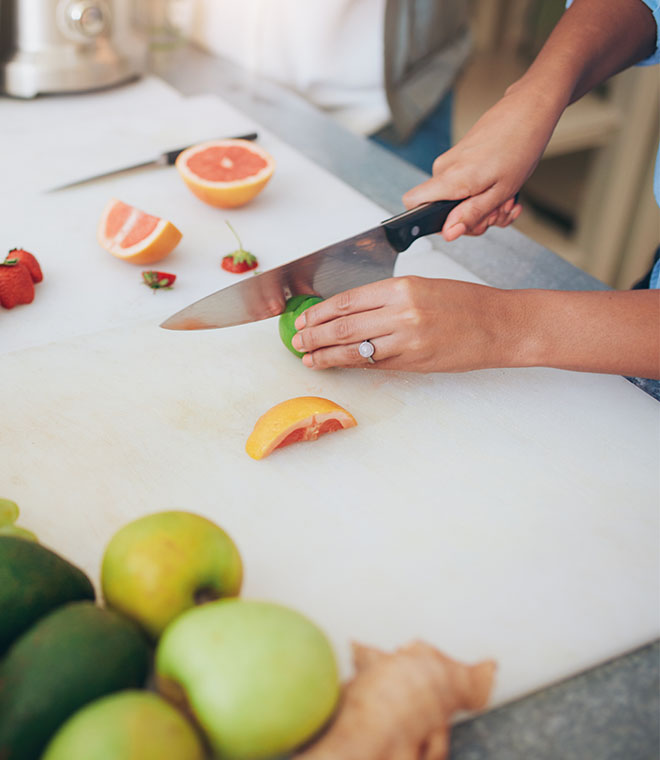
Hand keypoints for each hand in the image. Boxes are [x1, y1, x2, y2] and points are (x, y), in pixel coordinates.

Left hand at [291, 276, 511, 372]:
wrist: (500, 324)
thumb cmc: (466, 303)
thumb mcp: (424, 287)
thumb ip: (387, 300)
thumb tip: (351, 312)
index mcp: (402, 287)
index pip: (348, 299)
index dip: (320, 312)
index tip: (304, 318)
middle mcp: (402, 311)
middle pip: (344, 325)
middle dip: (314, 334)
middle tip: (297, 339)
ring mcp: (408, 339)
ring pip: (355, 348)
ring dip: (326, 354)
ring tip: (308, 357)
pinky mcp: (415, 362)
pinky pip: (376, 364)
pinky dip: (353, 364)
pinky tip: (337, 365)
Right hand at [402, 78, 564, 240]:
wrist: (528, 112)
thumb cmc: (519, 145)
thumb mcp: (500, 191)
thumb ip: (471, 214)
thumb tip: (449, 232)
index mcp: (451, 178)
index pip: (412, 203)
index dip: (432, 222)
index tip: (460, 223)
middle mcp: (444, 168)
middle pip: (442, 210)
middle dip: (472, 218)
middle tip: (497, 210)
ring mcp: (451, 162)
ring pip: (457, 201)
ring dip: (483, 207)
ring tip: (505, 198)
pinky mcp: (459, 158)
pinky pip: (464, 188)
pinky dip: (483, 194)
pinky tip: (502, 190)